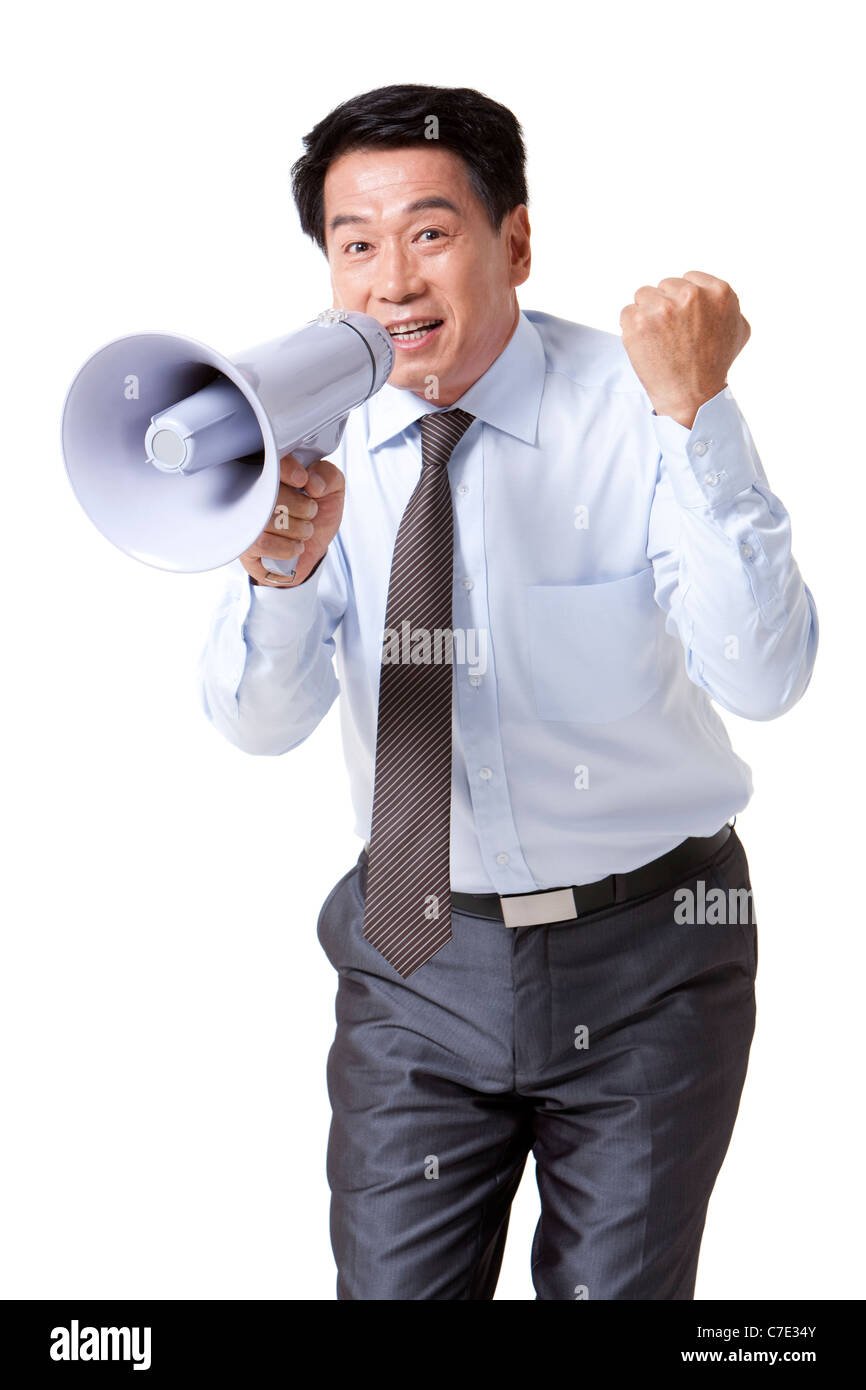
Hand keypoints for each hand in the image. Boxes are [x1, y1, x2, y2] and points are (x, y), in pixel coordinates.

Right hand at [239, 453, 344, 586]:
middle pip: (269, 492)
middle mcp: (250, 490)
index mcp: (270, 470)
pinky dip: (287, 547)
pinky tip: (294, 544)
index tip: (302, 480)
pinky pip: (262, 543)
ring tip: (304, 529)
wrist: (313, 547)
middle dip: (301, 507)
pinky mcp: (244, 545)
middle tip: (310, 511)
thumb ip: (328, 476)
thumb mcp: (332, 489)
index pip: (266, 457)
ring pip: (266, 520)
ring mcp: (244, 518)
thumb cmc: (317, 514)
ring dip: (297, 529)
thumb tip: (313, 483)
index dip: (285, 467)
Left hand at [619, 270, 750, 427]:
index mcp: (719, 291)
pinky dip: (632, 329)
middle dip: (665, 306)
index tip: (686, 323)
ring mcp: (663, 308)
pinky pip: (627, 313)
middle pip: (664, 286)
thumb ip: (729, 304)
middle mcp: (691, 295)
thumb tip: (715, 291)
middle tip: (672, 335)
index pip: (687, 279)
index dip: (683, 302)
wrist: (692, 396)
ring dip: (647, 315)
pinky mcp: (639, 322)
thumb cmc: (716, 365)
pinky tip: (646, 346)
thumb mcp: (739, 330)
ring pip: (643, 296)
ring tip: (659, 340)